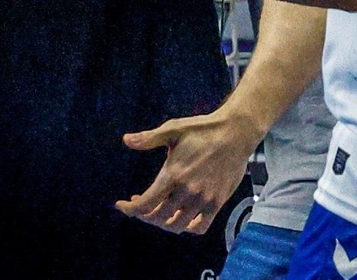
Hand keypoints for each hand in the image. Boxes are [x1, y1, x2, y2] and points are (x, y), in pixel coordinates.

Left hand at [117, 107, 260, 233]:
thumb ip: (149, 138)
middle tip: (140, 205)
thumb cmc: (202, 129)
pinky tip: (181, 218)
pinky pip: (200, 227)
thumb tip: (126, 140)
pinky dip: (187, 228)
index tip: (121, 205)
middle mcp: (187, 190)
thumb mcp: (173, 129)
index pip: (146, 203)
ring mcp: (204, 199)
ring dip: (163, 222)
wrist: (235, 133)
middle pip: (159, 217)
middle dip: (144, 215)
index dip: (130, 209)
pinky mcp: (217, 203)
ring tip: (158, 211)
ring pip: (177, 225)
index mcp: (173, 173)